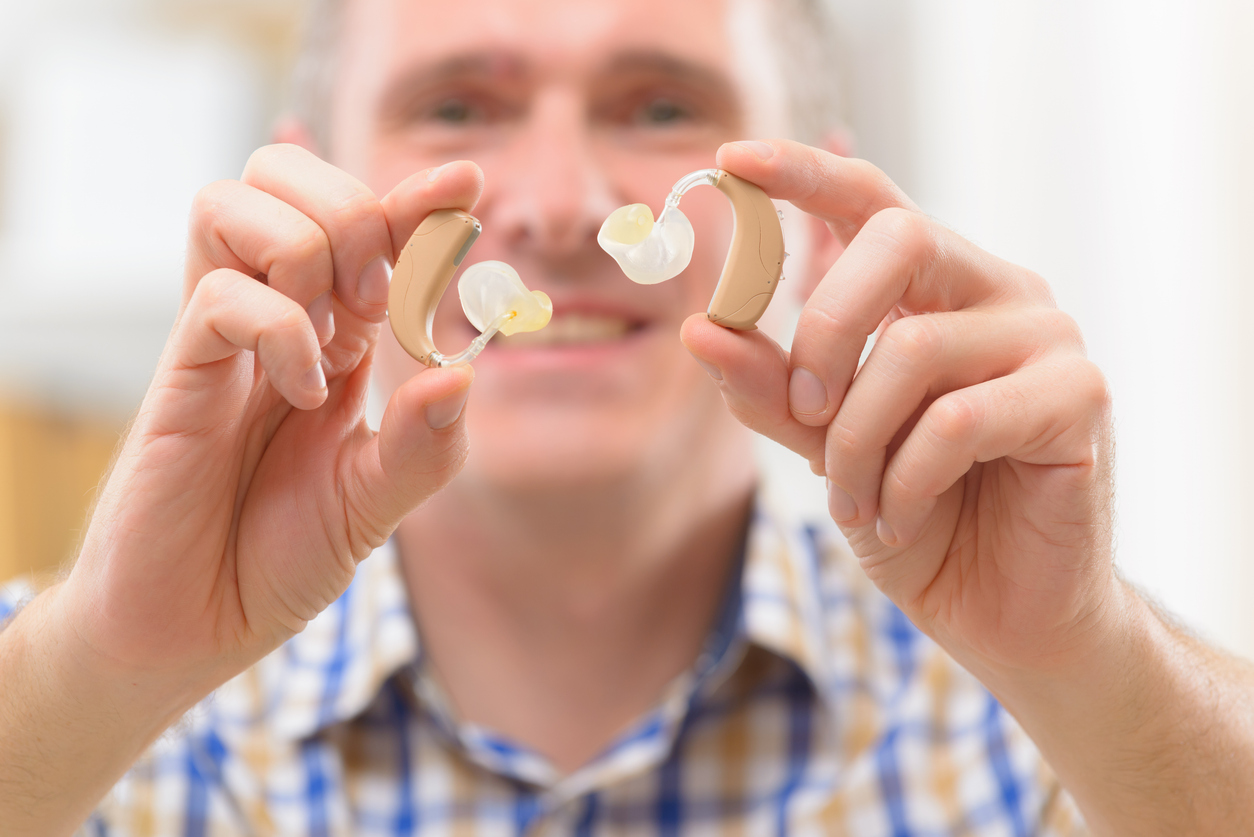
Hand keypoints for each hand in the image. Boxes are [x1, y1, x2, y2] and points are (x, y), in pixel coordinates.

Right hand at [57, 145, 482, 694]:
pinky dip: (281, 329)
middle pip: (286, 176)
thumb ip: (425, 447)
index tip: (467, 181)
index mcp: (332, 337)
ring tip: (336, 335)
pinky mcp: (180, 370)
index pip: (368, 232)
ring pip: (233, 201)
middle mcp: (276, 319)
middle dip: (355, 210)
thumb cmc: (278, 558)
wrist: (194, 627)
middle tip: (380, 300)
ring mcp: (222, 338)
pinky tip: (302, 393)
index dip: (416, 198)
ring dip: (307, 247)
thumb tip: (465, 373)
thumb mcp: (375, 505)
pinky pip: (221, 293)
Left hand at [683, 139, 1115, 678]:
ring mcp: (1046, 335)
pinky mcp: (1080, 394)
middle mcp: (994, 290)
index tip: (729, 160)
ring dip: (856, 443)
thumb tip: (700, 328)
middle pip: (897, 239)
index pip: (870, 199)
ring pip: (912, 348)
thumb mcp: (823, 446)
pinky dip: (905, 480)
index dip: (801, 172)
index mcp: (933, 287)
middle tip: (803, 412)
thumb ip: (770, 387)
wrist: (999, 612)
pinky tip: (900, 519)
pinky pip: (958, 420)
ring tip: (855, 502)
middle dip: (823, 331)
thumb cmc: (914, 514)